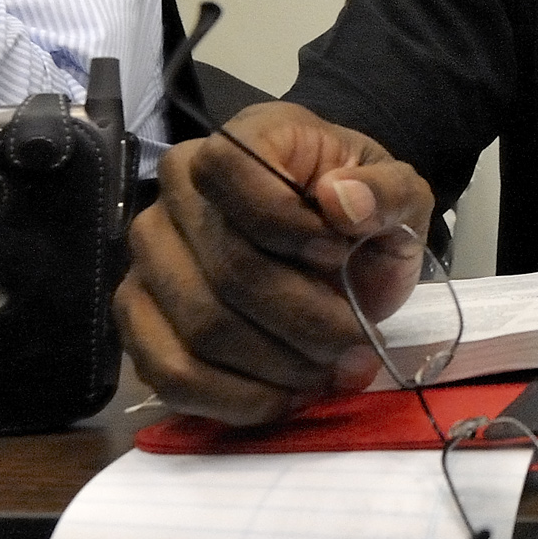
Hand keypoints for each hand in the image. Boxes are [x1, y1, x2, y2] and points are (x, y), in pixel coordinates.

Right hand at [116, 101, 437, 424]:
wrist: (335, 245)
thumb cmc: (357, 212)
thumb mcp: (398, 194)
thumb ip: (386, 192)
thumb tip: (342, 201)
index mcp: (241, 139)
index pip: (230, 171)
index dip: (289, 224)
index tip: (340, 254)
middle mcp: (175, 190)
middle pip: (228, 269)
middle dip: (305, 320)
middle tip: (355, 345)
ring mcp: (149, 255)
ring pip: (201, 329)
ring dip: (277, 366)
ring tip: (328, 373)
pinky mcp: (139, 316)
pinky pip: (167, 373)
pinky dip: (233, 399)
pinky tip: (283, 398)